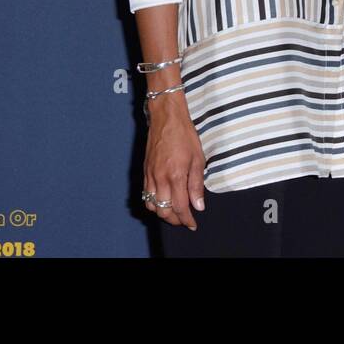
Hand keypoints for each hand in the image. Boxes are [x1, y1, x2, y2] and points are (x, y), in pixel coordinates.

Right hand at [143, 97, 206, 229]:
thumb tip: (198, 205)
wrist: (166, 118)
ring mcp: (150, 176)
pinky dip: (153, 203)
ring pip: (152, 206)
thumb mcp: (198, 159)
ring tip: (175, 213)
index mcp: (175, 175)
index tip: (193, 224)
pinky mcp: (145, 171)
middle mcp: (160, 179)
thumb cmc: (185, 136)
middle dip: (174, 220)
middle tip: (185, 220)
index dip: (186, 219)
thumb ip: (197, 184)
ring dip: (162, 213)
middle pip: (163, 211)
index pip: (179, 207)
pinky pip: (145, 194)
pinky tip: (163, 201)